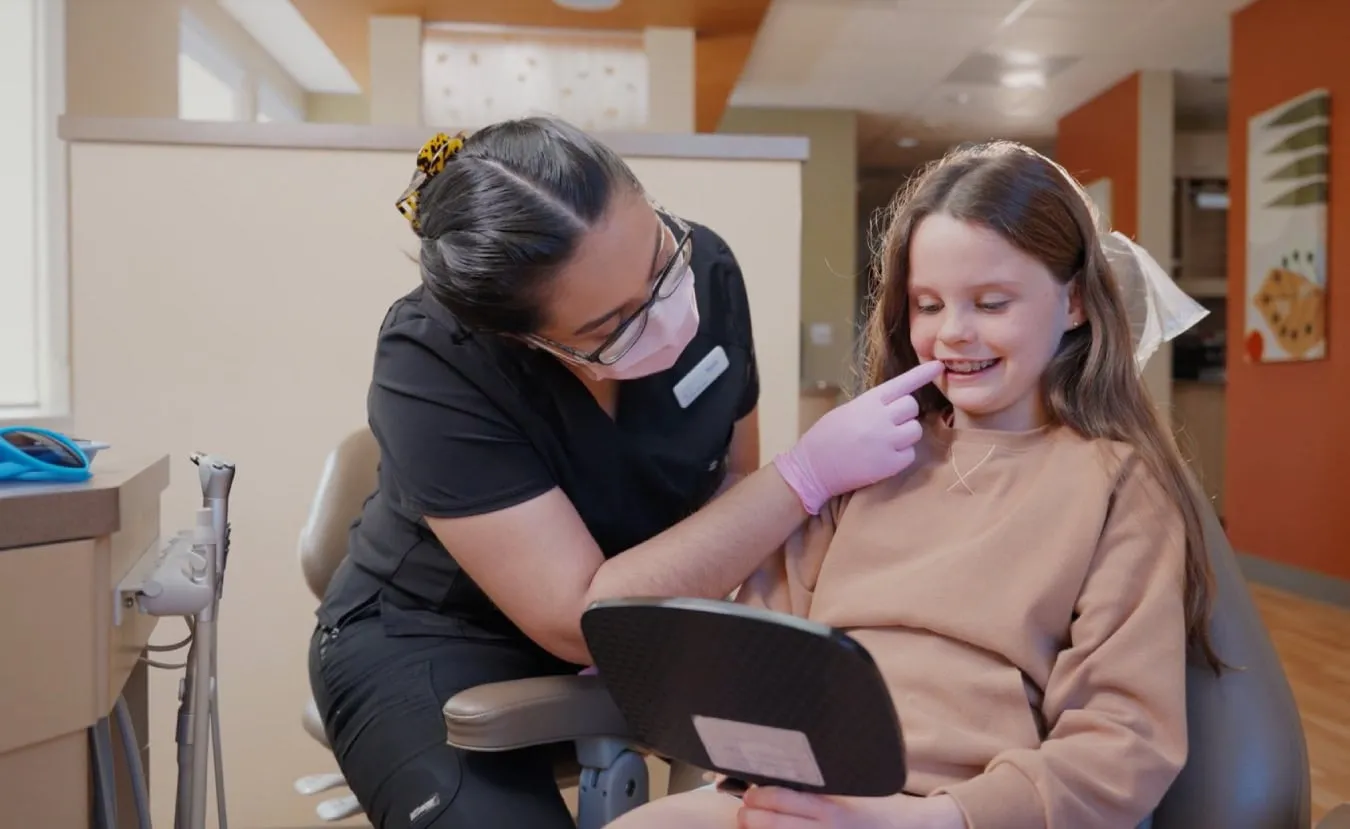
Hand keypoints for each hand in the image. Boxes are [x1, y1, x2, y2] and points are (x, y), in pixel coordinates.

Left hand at [734, 787, 963, 828]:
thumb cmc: (878, 805)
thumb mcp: (852, 787)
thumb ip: (823, 783)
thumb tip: (788, 771)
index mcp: (831, 806)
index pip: (785, 799)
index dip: (760, 797)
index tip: (749, 793)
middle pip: (777, 825)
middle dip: (753, 818)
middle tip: (743, 812)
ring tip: (748, 825)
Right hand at [773, 361, 943, 513]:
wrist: (812, 467)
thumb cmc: (826, 436)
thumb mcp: (848, 411)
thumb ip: (873, 406)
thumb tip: (897, 404)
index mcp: (868, 402)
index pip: (902, 383)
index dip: (922, 374)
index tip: (938, 366)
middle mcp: (880, 418)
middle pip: (912, 407)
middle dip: (904, 414)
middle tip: (887, 424)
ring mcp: (886, 441)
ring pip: (915, 430)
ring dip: (905, 435)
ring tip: (885, 442)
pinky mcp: (889, 464)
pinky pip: (910, 455)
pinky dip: (900, 457)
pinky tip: (882, 458)